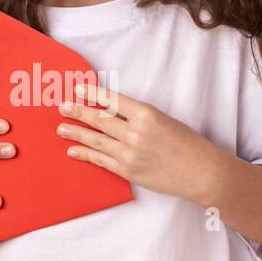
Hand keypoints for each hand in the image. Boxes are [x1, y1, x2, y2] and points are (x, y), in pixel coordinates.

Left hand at [55, 82, 222, 204]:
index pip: (112, 100)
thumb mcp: (163, 119)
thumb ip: (138, 116)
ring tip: (61, 128)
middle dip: (77, 112)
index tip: (77, 88)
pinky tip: (73, 150)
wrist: (200, 171)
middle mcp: (135, 133)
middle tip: (61, 107)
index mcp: (146, 114)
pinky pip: (101, 160)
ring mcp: (130, 153)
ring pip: (96, 140)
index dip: (92, 94)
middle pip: (99, 120)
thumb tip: (110, 111)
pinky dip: (85, 154)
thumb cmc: (186, 143)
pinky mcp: (128, 171)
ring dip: (76, 133)